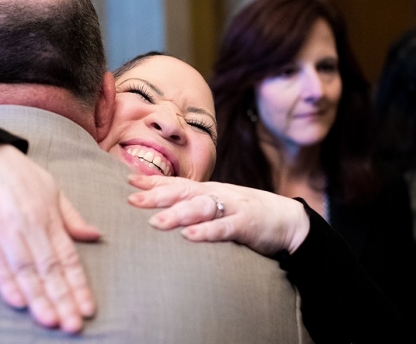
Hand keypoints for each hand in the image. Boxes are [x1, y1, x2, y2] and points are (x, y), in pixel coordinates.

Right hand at [0, 144, 99, 332]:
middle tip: (73, 325)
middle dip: (62, 299)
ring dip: (39, 297)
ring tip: (52, 320)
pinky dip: (5, 282)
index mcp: (49, 218)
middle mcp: (29, 226)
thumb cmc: (22, 177)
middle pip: (49, 269)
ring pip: (25, 270)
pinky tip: (18, 301)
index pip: (68, 258)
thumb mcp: (54, 191)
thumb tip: (96, 236)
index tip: (87, 309)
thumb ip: (72, 218)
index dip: (78, 285)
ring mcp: (3, 230)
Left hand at [127, 174, 309, 255]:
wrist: (287, 219)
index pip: (177, 183)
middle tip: (132, 199)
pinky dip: (208, 231)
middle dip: (157, 195)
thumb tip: (165, 213)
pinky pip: (225, 228)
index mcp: (208, 191)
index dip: (154, 182)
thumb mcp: (219, 206)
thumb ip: (196, 208)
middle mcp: (217, 195)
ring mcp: (233, 208)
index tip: (128, 180)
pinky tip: (191, 236)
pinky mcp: (248, 224)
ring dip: (178, 214)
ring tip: (155, 221)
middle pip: (184, 192)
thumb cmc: (246, 214)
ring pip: (202, 207)